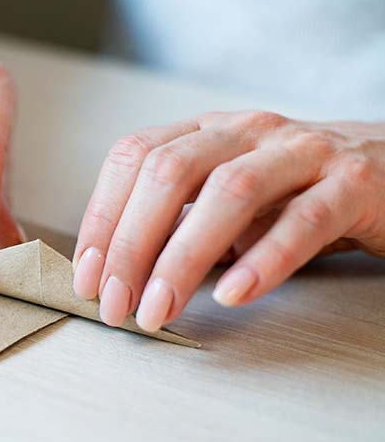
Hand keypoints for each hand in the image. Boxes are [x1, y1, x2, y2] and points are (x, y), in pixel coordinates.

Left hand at [71, 110, 384, 330]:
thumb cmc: (294, 193)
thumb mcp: (223, 198)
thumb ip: (175, 222)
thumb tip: (111, 275)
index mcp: (206, 131)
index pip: (133, 156)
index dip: (102, 215)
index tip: (87, 276)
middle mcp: (246, 130)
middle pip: (169, 172)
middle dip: (131, 243)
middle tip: (116, 304)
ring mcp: (301, 152)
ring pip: (229, 193)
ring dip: (183, 258)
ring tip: (159, 310)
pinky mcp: (353, 184)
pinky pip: (303, 220)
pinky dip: (263, 260)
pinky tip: (234, 295)